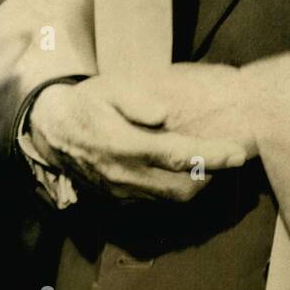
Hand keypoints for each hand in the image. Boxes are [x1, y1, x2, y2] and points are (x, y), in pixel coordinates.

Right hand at [28, 76, 247, 202]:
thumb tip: (163, 114)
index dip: (210, 157)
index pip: (175, 156)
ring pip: (171, 198)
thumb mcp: (108, 89)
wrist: (52, 131)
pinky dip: (177, 187)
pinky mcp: (120, 198)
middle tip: (228, 155)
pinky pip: (157, 200)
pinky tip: (185, 169)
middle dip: (211, 175)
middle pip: (181, 188)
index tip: (237, 154)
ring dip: (197, 183)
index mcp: (123, 145)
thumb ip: (135, 100)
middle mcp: (124, 174)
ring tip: (212, 160)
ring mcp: (122, 191)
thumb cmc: (88, 103)